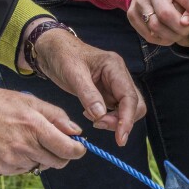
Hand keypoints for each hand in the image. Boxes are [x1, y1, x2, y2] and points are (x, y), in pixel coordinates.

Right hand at [0, 78, 84, 174]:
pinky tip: (14, 145)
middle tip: (56, 142)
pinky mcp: (0, 168)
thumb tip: (76, 131)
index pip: (67, 149)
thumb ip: (56, 116)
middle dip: (62, 154)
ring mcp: (11, 159)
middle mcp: (24, 146)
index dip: (78, 150)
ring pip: (40, 166)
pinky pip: (23, 169)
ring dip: (42, 156)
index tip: (79, 147)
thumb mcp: (29, 100)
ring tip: (28, 138)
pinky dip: (25, 160)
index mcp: (34, 126)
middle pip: (58, 162)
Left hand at [24, 21, 145, 146]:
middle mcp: (119, 75)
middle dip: (122, 120)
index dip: (127, 119)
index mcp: (114, 66)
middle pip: (135, 105)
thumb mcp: (73, 74)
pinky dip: (107, 118)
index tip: (120, 138)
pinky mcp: (107, 92)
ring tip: (94, 121)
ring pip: (127, 109)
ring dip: (114, 121)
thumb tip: (101, 116)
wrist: (53, 50)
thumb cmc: (62, 56)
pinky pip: (115, 109)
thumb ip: (88, 95)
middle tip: (99, 125)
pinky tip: (90, 115)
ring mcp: (114, 84)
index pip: (129, 97)